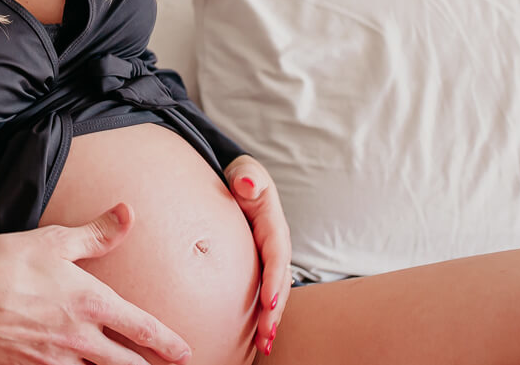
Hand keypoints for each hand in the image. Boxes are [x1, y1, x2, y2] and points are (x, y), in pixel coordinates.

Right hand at [0, 203, 190, 364]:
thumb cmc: (3, 262)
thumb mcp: (54, 240)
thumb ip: (97, 233)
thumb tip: (128, 213)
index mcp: (90, 302)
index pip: (141, 328)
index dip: (167, 343)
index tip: (184, 351)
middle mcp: (77, 337)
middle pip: (126, 364)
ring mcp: (53, 359)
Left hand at [224, 155, 291, 355]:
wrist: (241, 181)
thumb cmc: (242, 178)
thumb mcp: (246, 173)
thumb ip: (247, 178)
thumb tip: (246, 184)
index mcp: (273, 226)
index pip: (275, 255)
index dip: (274, 279)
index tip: (267, 303)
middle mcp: (276, 246)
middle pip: (279, 282)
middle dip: (274, 310)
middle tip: (266, 335)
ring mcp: (269, 258)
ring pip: (274, 292)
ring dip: (271, 319)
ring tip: (263, 346)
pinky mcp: (261, 267)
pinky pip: (264, 292)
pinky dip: (262, 314)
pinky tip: (256, 338)